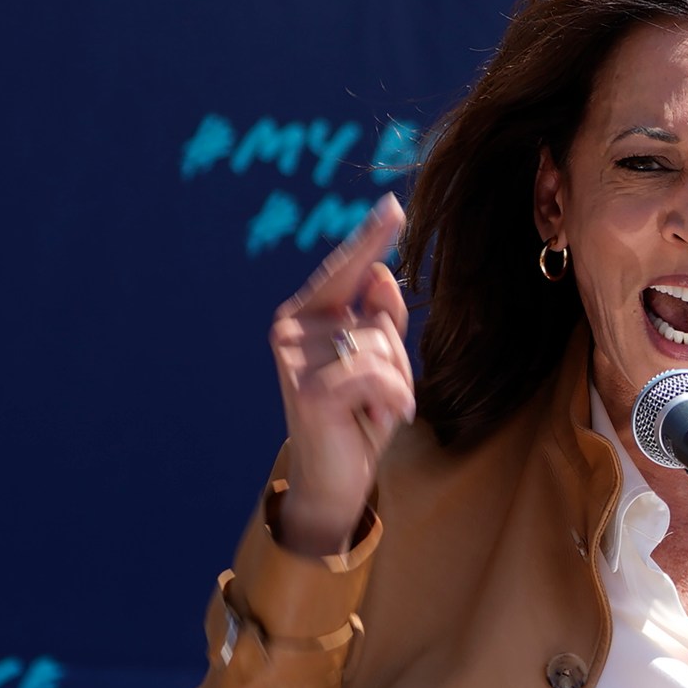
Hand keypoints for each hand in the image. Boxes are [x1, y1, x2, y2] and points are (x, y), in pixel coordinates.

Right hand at [267, 194, 411, 555]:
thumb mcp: (379, 363)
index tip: (396, 206)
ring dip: (395, 385)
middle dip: (395, 360)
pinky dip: (393, 400)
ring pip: (381, 347)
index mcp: (306, 317)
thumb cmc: (357, 418)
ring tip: (372, 411)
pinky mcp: (310, 390)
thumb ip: (381, 319)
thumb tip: (385, 274)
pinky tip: (378, 420)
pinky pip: (378, 375)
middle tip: (375, 398)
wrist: (333, 481)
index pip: (344, 270)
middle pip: (378, 320)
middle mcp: (291, 330)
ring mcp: (295, 359)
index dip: (371, 239)